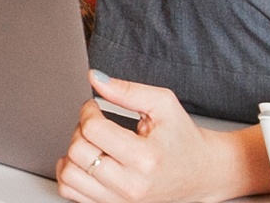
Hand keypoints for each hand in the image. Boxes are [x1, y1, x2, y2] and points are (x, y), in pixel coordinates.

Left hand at [55, 73, 257, 202]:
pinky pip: (70, 192)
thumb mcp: (163, 105)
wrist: (201, 172)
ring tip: (91, 144)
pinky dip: (69, 174)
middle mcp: (131, 185)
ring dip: (72, 153)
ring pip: (68, 175)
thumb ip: (127, 90)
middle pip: (78, 152)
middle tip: (95, 124)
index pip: (93, 130)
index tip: (94, 107)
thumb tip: (95, 79)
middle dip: (80, 130)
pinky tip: (85, 162)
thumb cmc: (183, 139)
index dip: (88, 111)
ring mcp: (120, 200)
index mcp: (146, 158)